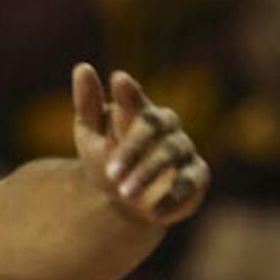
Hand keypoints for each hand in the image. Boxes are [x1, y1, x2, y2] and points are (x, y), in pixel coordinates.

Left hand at [71, 63, 208, 226]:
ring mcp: (184, 150)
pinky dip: (172, 197)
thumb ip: (88, 103)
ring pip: (171, 155)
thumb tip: (83, 67)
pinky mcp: (196, 177)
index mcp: (140, 112)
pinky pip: (190, 183)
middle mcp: (167, 127)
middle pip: (154, 127)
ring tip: (123, 193)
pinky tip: (152, 212)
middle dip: (132, 149)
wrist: (122, 197)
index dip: (129, 92)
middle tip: (109, 172)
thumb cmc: (106, 156)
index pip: (135, 98)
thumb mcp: (90, 133)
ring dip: (148, 173)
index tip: (118, 79)